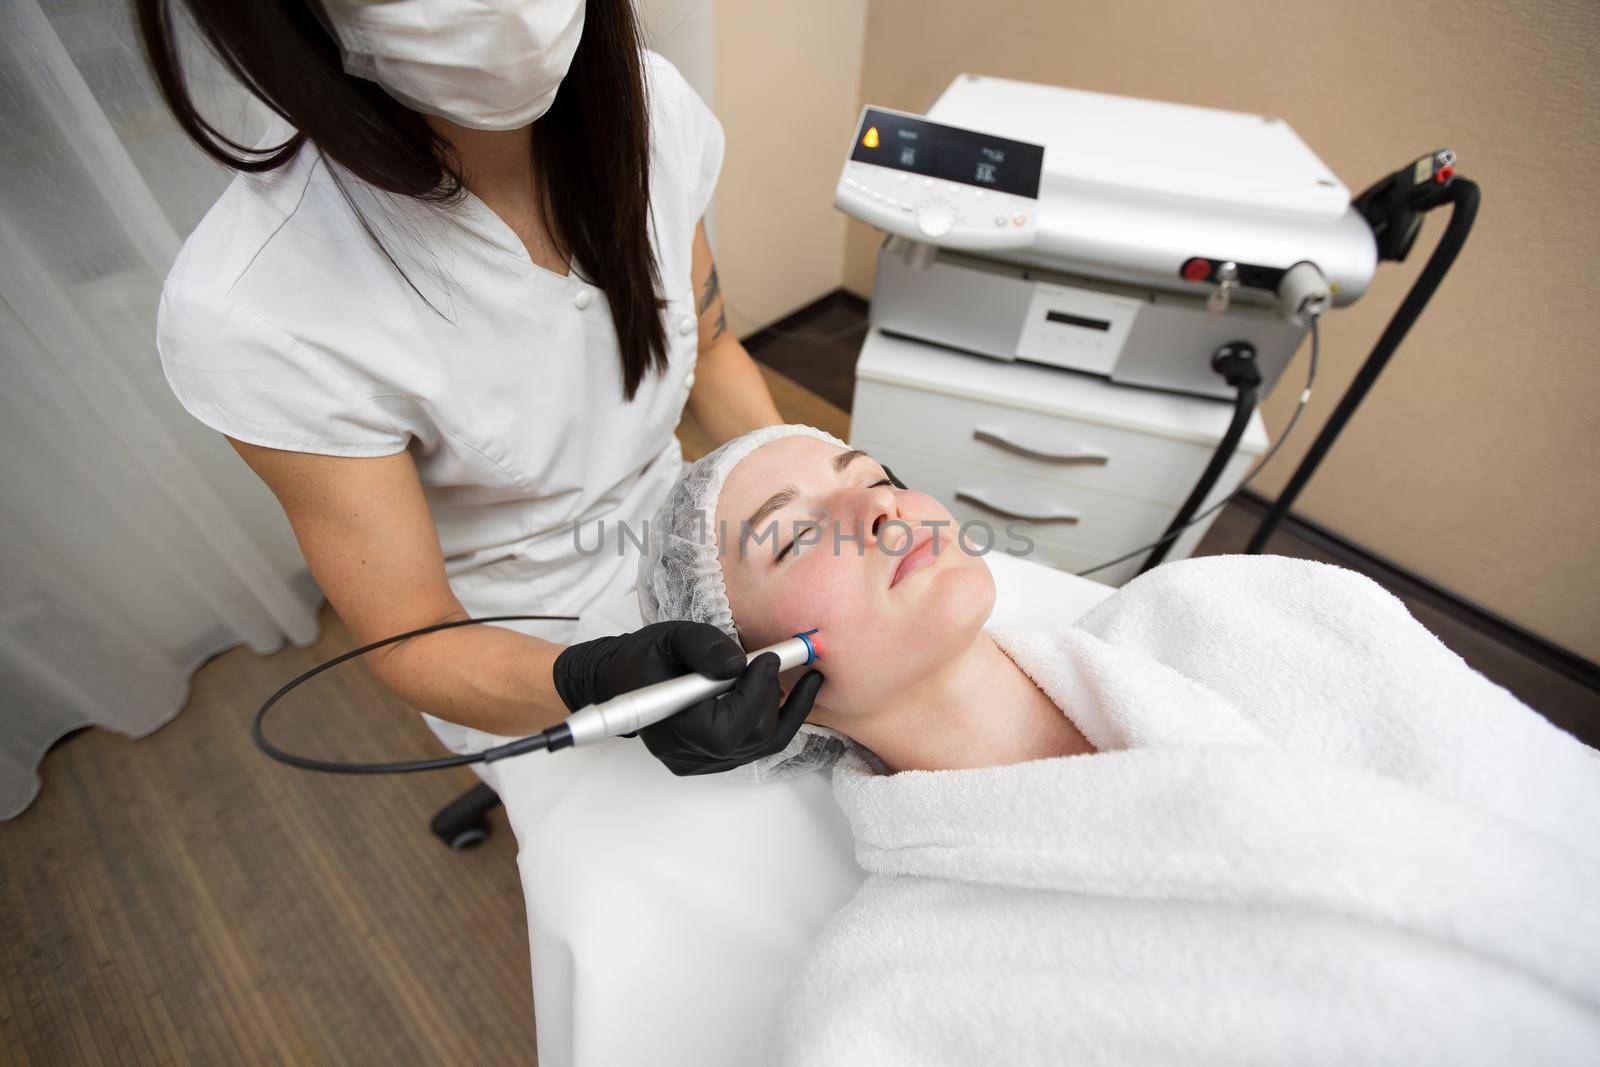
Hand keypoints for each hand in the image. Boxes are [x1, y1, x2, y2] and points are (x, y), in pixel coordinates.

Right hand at [551, 621, 824, 774]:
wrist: (624, 678)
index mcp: (672, 727)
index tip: (769, 659)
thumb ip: (701, 646)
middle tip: (790, 661)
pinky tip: (786, 693)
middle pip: (750, 739)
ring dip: (786, 711)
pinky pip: (754, 746)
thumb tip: (738, 663)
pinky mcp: (712, 758)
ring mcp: (700, 761)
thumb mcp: (670, 637)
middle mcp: (687, 754)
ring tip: (806, 679)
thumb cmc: (646, 658)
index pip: (726, 729)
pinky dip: (775, 720)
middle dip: (774, 699)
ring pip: (760, 746)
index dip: (755, 695)